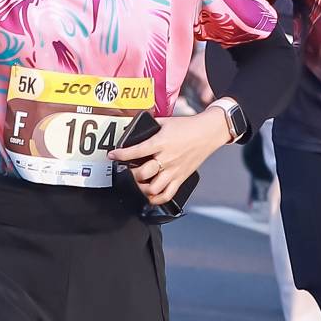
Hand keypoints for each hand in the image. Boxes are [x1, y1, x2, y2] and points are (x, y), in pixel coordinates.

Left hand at [111, 107, 232, 203]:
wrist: (208, 132)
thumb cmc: (188, 126)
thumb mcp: (165, 122)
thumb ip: (149, 126)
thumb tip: (134, 128)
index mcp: (161, 142)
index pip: (137, 151)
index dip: (121, 154)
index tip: (112, 155)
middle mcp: (167, 158)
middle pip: (143, 173)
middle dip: (130, 174)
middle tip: (127, 171)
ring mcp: (174, 170)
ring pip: (154, 188)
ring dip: (142, 188)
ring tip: (138, 183)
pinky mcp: (181, 178)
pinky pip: (168, 194)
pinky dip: (157, 199)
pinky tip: (150, 196)